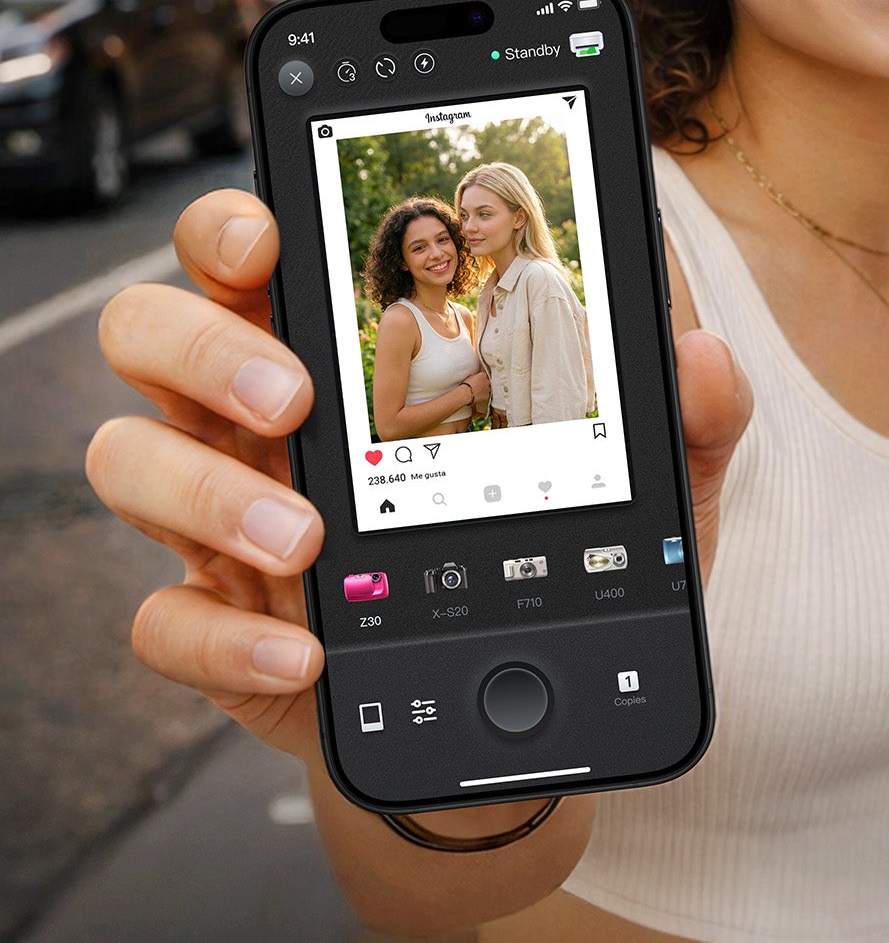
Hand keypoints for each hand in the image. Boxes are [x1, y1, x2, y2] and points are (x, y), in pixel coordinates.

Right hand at [91, 192, 755, 762]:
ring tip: (306, 537)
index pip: (248, 253)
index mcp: (350, 349)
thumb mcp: (652, 487)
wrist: (527, 715)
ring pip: (130, 460)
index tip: (267, 236)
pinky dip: (223, 637)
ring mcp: (232, 525)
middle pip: (154, 333)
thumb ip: (693, 415)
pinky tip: (306, 653)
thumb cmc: (570, 563)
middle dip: (203, 347)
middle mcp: (266, 422)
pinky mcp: (229, 632)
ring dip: (201, 489)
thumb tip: (704, 356)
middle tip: (294, 396)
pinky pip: (164, 622)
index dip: (230, 227)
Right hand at [465, 367, 490, 412]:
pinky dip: (484, 395)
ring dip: (484, 390)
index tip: (478, 381)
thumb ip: (476, 376)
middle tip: (478, 387)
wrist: (465, 394)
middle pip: (487, 382)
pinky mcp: (487, 395)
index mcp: (483, 375)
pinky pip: (487, 395)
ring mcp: (488, 388)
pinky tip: (478, 396)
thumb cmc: (466, 385)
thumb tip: (477, 377)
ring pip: (488, 389)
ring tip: (477, 392)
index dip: (481, 379)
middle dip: (483, 384)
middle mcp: (487, 381)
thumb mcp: (470, 376)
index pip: (484, 375)